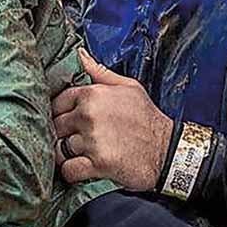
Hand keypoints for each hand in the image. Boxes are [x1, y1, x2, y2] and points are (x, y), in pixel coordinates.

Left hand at [51, 48, 172, 190]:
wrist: (170, 151)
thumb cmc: (147, 118)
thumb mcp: (128, 87)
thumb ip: (99, 72)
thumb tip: (79, 54)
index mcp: (92, 94)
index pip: (57, 102)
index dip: (61, 113)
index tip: (69, 122)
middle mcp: (89, 115)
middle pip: (55, 125)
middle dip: (63, 134)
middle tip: (75, 140)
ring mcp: (92, 140)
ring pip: (59, 148)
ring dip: (66, 154)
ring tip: (80, 155)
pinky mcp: (98, 164)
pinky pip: (68, 170)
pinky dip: (71, 172)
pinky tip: (81, 169)